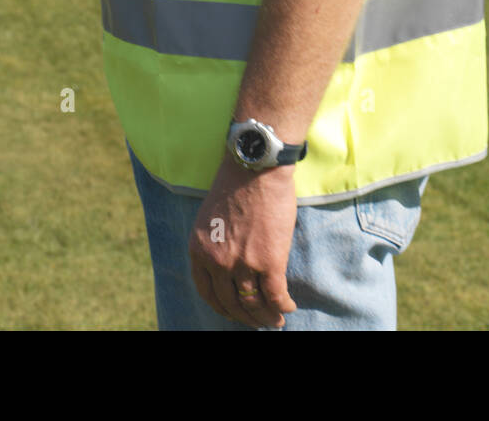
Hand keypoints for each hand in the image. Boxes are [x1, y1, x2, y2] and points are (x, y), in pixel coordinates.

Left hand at [188, 157, 298, 327]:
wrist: (255, 167)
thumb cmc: (236, 183)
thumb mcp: (210, 217)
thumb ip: (215, 242)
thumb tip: (230, 261)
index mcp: (200, 250)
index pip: (207, 292)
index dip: (222, 306)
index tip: (233, 311)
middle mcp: (217, 262)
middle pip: (231, 303)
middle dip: (245, 316)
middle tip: (257, 321)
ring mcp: (242, 264)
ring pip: (253, 303)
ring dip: (265, 317)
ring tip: (275, 321)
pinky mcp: (269, 261)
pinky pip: (275, 295)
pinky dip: (282, 305)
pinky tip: (288, 307)